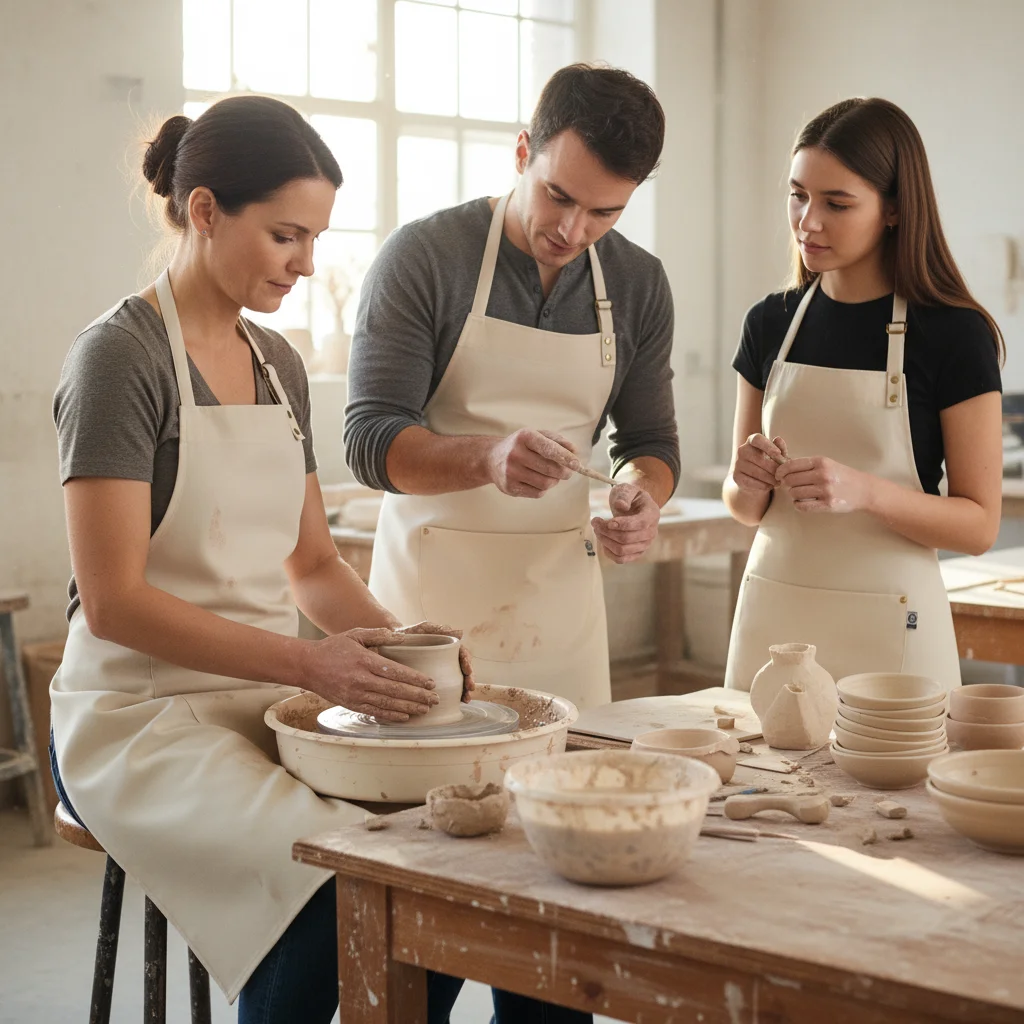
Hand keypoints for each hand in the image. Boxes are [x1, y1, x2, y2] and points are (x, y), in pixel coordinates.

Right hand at [302, 629, 438, 722]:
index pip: (396, 672)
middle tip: (435, 699)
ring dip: (409, 708)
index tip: (431, 683)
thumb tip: (401, 636)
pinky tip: (405, 716)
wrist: (307, 666)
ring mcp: (355, 694)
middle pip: (395, 690)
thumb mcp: (355, 634)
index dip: (415, 679)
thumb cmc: (333, 648)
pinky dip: (391, 715)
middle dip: (418, 696)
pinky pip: (375, 712)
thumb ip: (378, 634)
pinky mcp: (350, 704)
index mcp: (365, 660)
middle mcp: (361, 679)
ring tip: (425, 709)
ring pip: (387, 704)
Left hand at [392, 621, 475, 702]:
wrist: (392, 644)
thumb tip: (461, 632)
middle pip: (464, 669)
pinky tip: (458, 702)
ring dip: (465, 690)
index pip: (463, 654)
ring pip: (458, 680)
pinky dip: (455, 696)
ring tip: (466, 699)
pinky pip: (447, 689)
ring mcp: (442, 670)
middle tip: (469, 688)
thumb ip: (440, 629)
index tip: (468, 670)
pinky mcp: (434, 679)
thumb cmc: (409, 634)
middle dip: (469, 679)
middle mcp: (448, 659)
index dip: (468, 663)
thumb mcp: (424, 629)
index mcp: (448, 647)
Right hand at [486, 429, 576, 497]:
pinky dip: (544, 489)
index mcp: (524, 437)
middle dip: (564, 472)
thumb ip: (557, 441)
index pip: (549, 449)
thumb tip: (574, 451)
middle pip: (550, 469)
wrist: (491, 458)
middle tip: (568, 472)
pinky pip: (538, 493)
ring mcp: (511, 472)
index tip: (576, 464)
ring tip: (551, 475)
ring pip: (546, 483)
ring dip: (554, 481)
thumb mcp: (537, 435)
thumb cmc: (521, 446)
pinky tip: (538, 480)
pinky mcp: (509, 487)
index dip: (565, 457)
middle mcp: (515, 454)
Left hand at [591, 483, 659, 562]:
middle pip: (627, 538)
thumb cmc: (631, 497)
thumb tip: (621, 505)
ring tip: (597, 529)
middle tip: (595, 522)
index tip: (608, 521)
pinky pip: (621, 559)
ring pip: (622, 550)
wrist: (636, 506)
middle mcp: (651, 532)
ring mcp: (644, 544)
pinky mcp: (636, 552)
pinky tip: (603, 540)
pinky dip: (608, 552)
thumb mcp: (628, 489)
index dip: (623, 524)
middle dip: (607, 531)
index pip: (640, 523)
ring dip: (605, 541)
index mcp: (652, 514)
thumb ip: (625, 495)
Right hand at [730, 433, 787, 493]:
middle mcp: (742, 450)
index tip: (778, 454)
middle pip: (759, 458)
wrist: (755, 480)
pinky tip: (770, 486)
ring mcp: (738, 463)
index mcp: (752, 441)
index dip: (768, 446)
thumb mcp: (777, 456)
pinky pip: (752, 482)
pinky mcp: (736, 476)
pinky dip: (763, 485)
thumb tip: (778, 439)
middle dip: (774, 467)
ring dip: (770, 478)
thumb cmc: (769, 464)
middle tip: (782, 474)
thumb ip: (780, 448)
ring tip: (778, 482)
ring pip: (756, 472)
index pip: (757, 439)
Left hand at [775, 456, 871, 512]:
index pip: (791, 465)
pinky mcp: (828, 504)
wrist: (864, 490)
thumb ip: (807, 465)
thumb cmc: (841, 475)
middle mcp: (823, 475)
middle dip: (787, 484)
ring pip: (794, 493)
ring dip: (793, 495)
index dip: (780, 471)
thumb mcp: (826, 464)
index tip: (778, 475)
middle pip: (790, 480)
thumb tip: (782, 467)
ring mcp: (826, 490)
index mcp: (821, 462)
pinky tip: (802, 502)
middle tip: (791, 486)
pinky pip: (802, 506)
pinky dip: (798, 505)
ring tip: (800, 494)